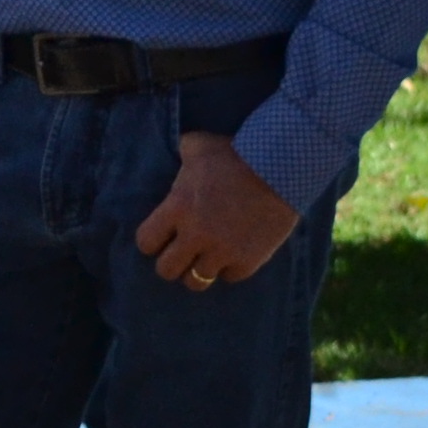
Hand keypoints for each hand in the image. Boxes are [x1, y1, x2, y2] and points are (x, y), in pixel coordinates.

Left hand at [136, 133, 298, 290]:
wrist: (281, 169)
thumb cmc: (235, 154)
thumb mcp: (199, 146)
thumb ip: (182, 153)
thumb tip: (180, 152)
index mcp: (178, 208)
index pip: (146, 242)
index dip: (152, 241)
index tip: (162, 237)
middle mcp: (196, 235)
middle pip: (166, 270)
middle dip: (172, 262)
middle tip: (183, 252)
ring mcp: (222, 252)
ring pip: (196, 281)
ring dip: (199, 269)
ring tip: (206, 258)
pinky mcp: (247, 262)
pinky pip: (229, 277)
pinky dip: (230, 268)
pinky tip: (234, 253)